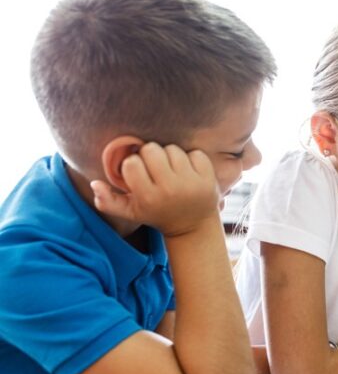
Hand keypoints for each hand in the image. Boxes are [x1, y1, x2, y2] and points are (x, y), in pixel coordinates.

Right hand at [91, 143, 220, 236]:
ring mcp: (191, 183)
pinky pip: (195, 152)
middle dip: (150, 155)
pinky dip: (191, 158)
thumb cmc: (157, 214)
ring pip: (173, 149)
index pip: (132, 163)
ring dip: (170, 156)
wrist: (193, 225)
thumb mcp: (131, 212)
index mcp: (148, 197)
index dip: (133, 164)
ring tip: (171, 170)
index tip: (139, 173)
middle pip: (152, 149)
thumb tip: (93, 184)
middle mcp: (169, 189)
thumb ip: (107, 201)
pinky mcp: (208, 177)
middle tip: (155, 168)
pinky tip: (188, 171)